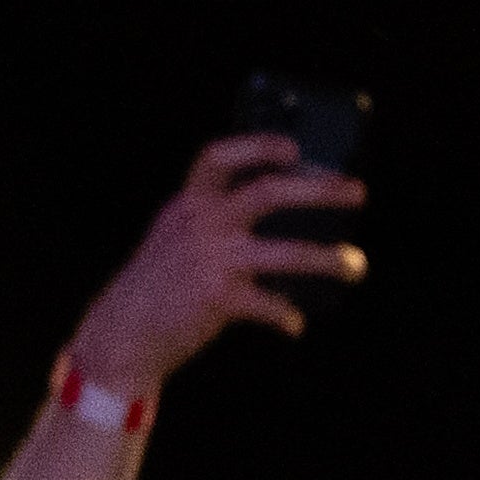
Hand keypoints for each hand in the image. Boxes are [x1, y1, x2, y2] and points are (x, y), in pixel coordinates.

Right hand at [57, 128, 368, 407]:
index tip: (294, 147)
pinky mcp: (217, 299)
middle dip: (319, 190)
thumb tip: (269, 211)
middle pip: (268, 192)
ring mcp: (211, 260)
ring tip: (356, 264)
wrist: (123, 332)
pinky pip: (269, 304)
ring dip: (327, 258)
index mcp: (189, 203)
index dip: (258, 146)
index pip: (219, 158)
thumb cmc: (157, 284)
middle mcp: (201, 223)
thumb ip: (210, 219)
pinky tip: (296, 324)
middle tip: (356, 192)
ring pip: (286, 251)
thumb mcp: (174, 237)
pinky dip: (287, 315)